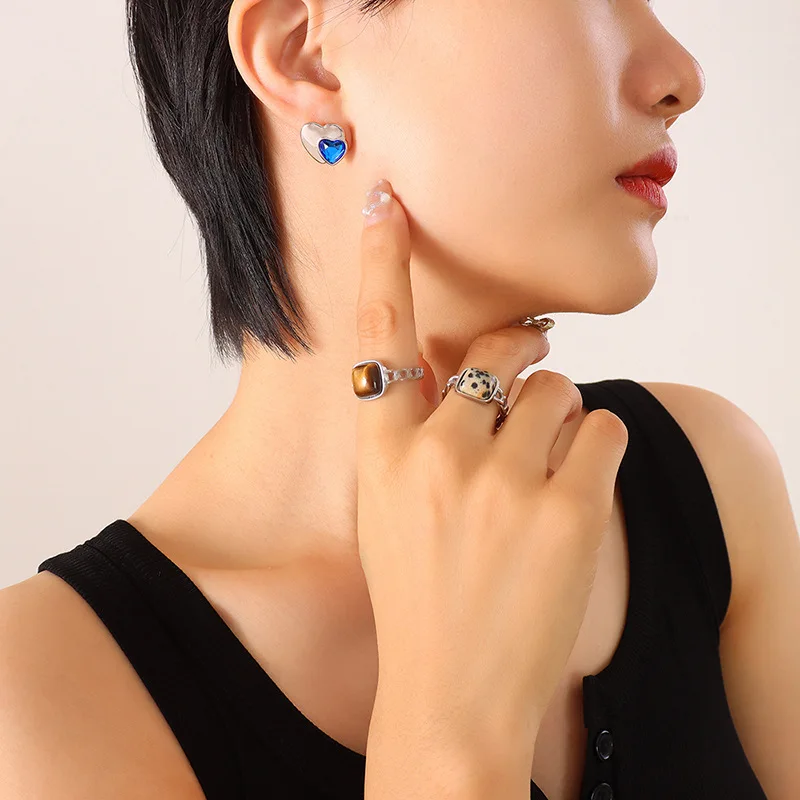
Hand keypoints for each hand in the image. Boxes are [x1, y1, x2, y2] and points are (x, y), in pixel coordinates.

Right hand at [355, 178, 628, 756]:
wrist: (451, 692)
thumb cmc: (420, 595)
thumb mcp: (389, 507)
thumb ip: (413, 434)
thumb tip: (470, 371)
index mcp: (383, 451)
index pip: (380, 334)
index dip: (383, 261)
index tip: (385, 203)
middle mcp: (436, 453)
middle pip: (505, 352)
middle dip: (527, 360)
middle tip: (531, 381)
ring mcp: (501, 481)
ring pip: (561, 391)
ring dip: (562, 423)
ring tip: (544, 479)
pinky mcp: (567, 510)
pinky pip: (604, 429)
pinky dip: (598, 452)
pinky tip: (573, 498)